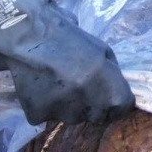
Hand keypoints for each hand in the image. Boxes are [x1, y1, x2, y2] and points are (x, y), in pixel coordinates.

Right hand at [7, 29, 133, 125]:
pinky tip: (39, 85)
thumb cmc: (70, 37)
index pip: (123, 108)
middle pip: (97, 115)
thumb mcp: (102, 50)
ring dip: (68, 105)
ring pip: (72, 116)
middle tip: (78, 82)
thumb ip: (112, 75)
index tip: (107, 91)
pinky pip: (46, 115)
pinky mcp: (38, 116)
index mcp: (110, 92)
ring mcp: (63, 114)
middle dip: (92, 103)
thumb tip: (115, 90)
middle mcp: (90, 108)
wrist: (28, 34)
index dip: (116, 99)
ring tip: (56, 80)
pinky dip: (44, 104)